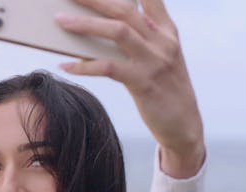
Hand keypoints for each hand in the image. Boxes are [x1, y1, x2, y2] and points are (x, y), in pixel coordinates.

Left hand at [56, 0, 204, 176]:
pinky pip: (109, 68)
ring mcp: (154, 61)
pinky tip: (65, 66)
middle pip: (125, 9)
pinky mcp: (143, 83)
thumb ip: (143, 37)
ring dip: (85, 24)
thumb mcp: (161, 57)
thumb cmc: (165, 90)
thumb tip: (106, 26)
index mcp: (167, 31)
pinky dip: (84, 65)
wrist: (184, 125)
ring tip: (61, 21)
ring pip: (117, 32)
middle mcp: (162, 41)